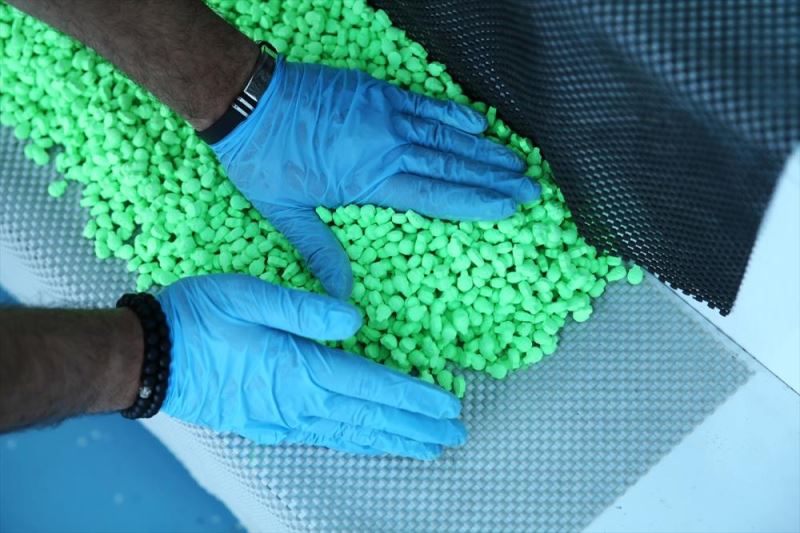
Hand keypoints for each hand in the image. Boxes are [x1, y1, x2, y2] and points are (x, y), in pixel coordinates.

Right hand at [157, 274, 466, 458]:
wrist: (145, 358)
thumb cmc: (196, 318)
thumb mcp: (248, 295)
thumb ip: (304, 308)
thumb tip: (355, 320)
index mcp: (299, 368)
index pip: (372, 386)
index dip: (414, 398)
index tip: (448, 407)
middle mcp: (297, 403)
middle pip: (369, 418)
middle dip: (414, 427)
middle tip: (452, 435)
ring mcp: (281, 420)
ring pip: (349, 434)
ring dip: (390, 439)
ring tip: (423, 446)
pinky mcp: (264, 426)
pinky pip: (321, 438)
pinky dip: (353, 441)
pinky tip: (365, 441)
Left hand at [212, 57, 538, 297]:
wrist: (247, 98)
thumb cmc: (262, 158)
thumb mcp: (286, 213)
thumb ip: (320, 252)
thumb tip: (341, 297)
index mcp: (370, 180)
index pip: (436, 194)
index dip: (476, 201)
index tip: (510, 207)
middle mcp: (387, 146)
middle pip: (452, 165)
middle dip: (494, 178)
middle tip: (531, 187)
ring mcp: (384, 114)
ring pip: (445, 135)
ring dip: (483, 149)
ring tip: (517, 160)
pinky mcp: (376, 91)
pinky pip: (424, 103)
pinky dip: (452, 114)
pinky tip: (477, 123)